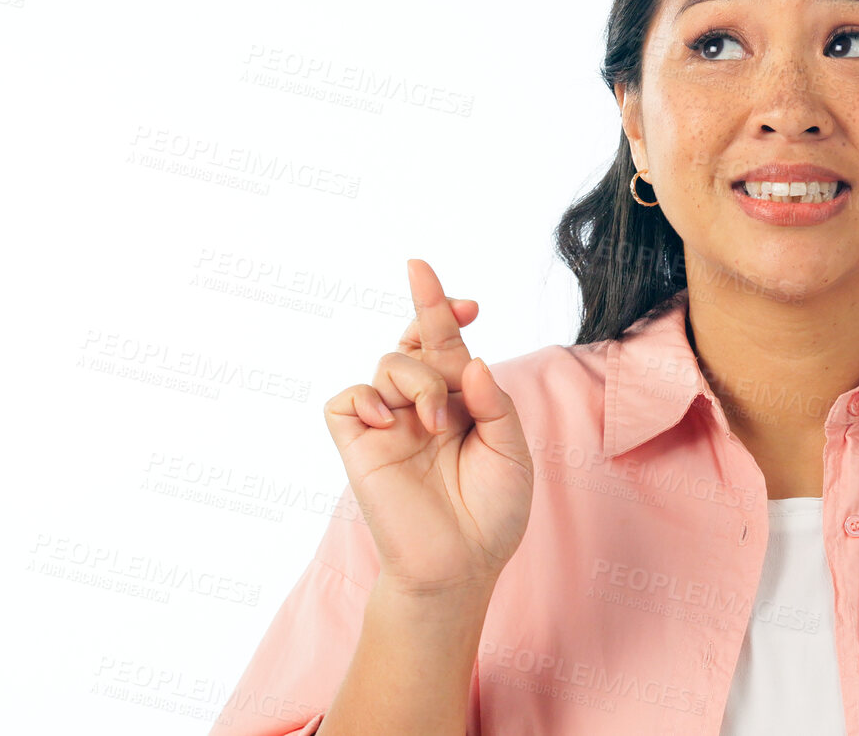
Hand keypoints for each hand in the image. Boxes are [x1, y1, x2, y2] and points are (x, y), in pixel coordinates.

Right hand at [323, 259, 533, 598]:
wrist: (460, 566)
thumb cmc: (492, 514)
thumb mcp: (512, 452)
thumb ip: (493, 403)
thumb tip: (469, 359)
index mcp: (460, 404)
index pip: (447, 346)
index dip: (447, 313)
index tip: (468, 301)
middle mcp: (422, 407)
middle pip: (416, 342)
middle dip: (429, 311)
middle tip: (438, 292)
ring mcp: (388, 424)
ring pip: (389, 364)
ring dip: (417, 379)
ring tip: (437, 423)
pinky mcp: (357, 444)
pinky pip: (346, 399)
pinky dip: (366, 397)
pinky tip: (389, 421)